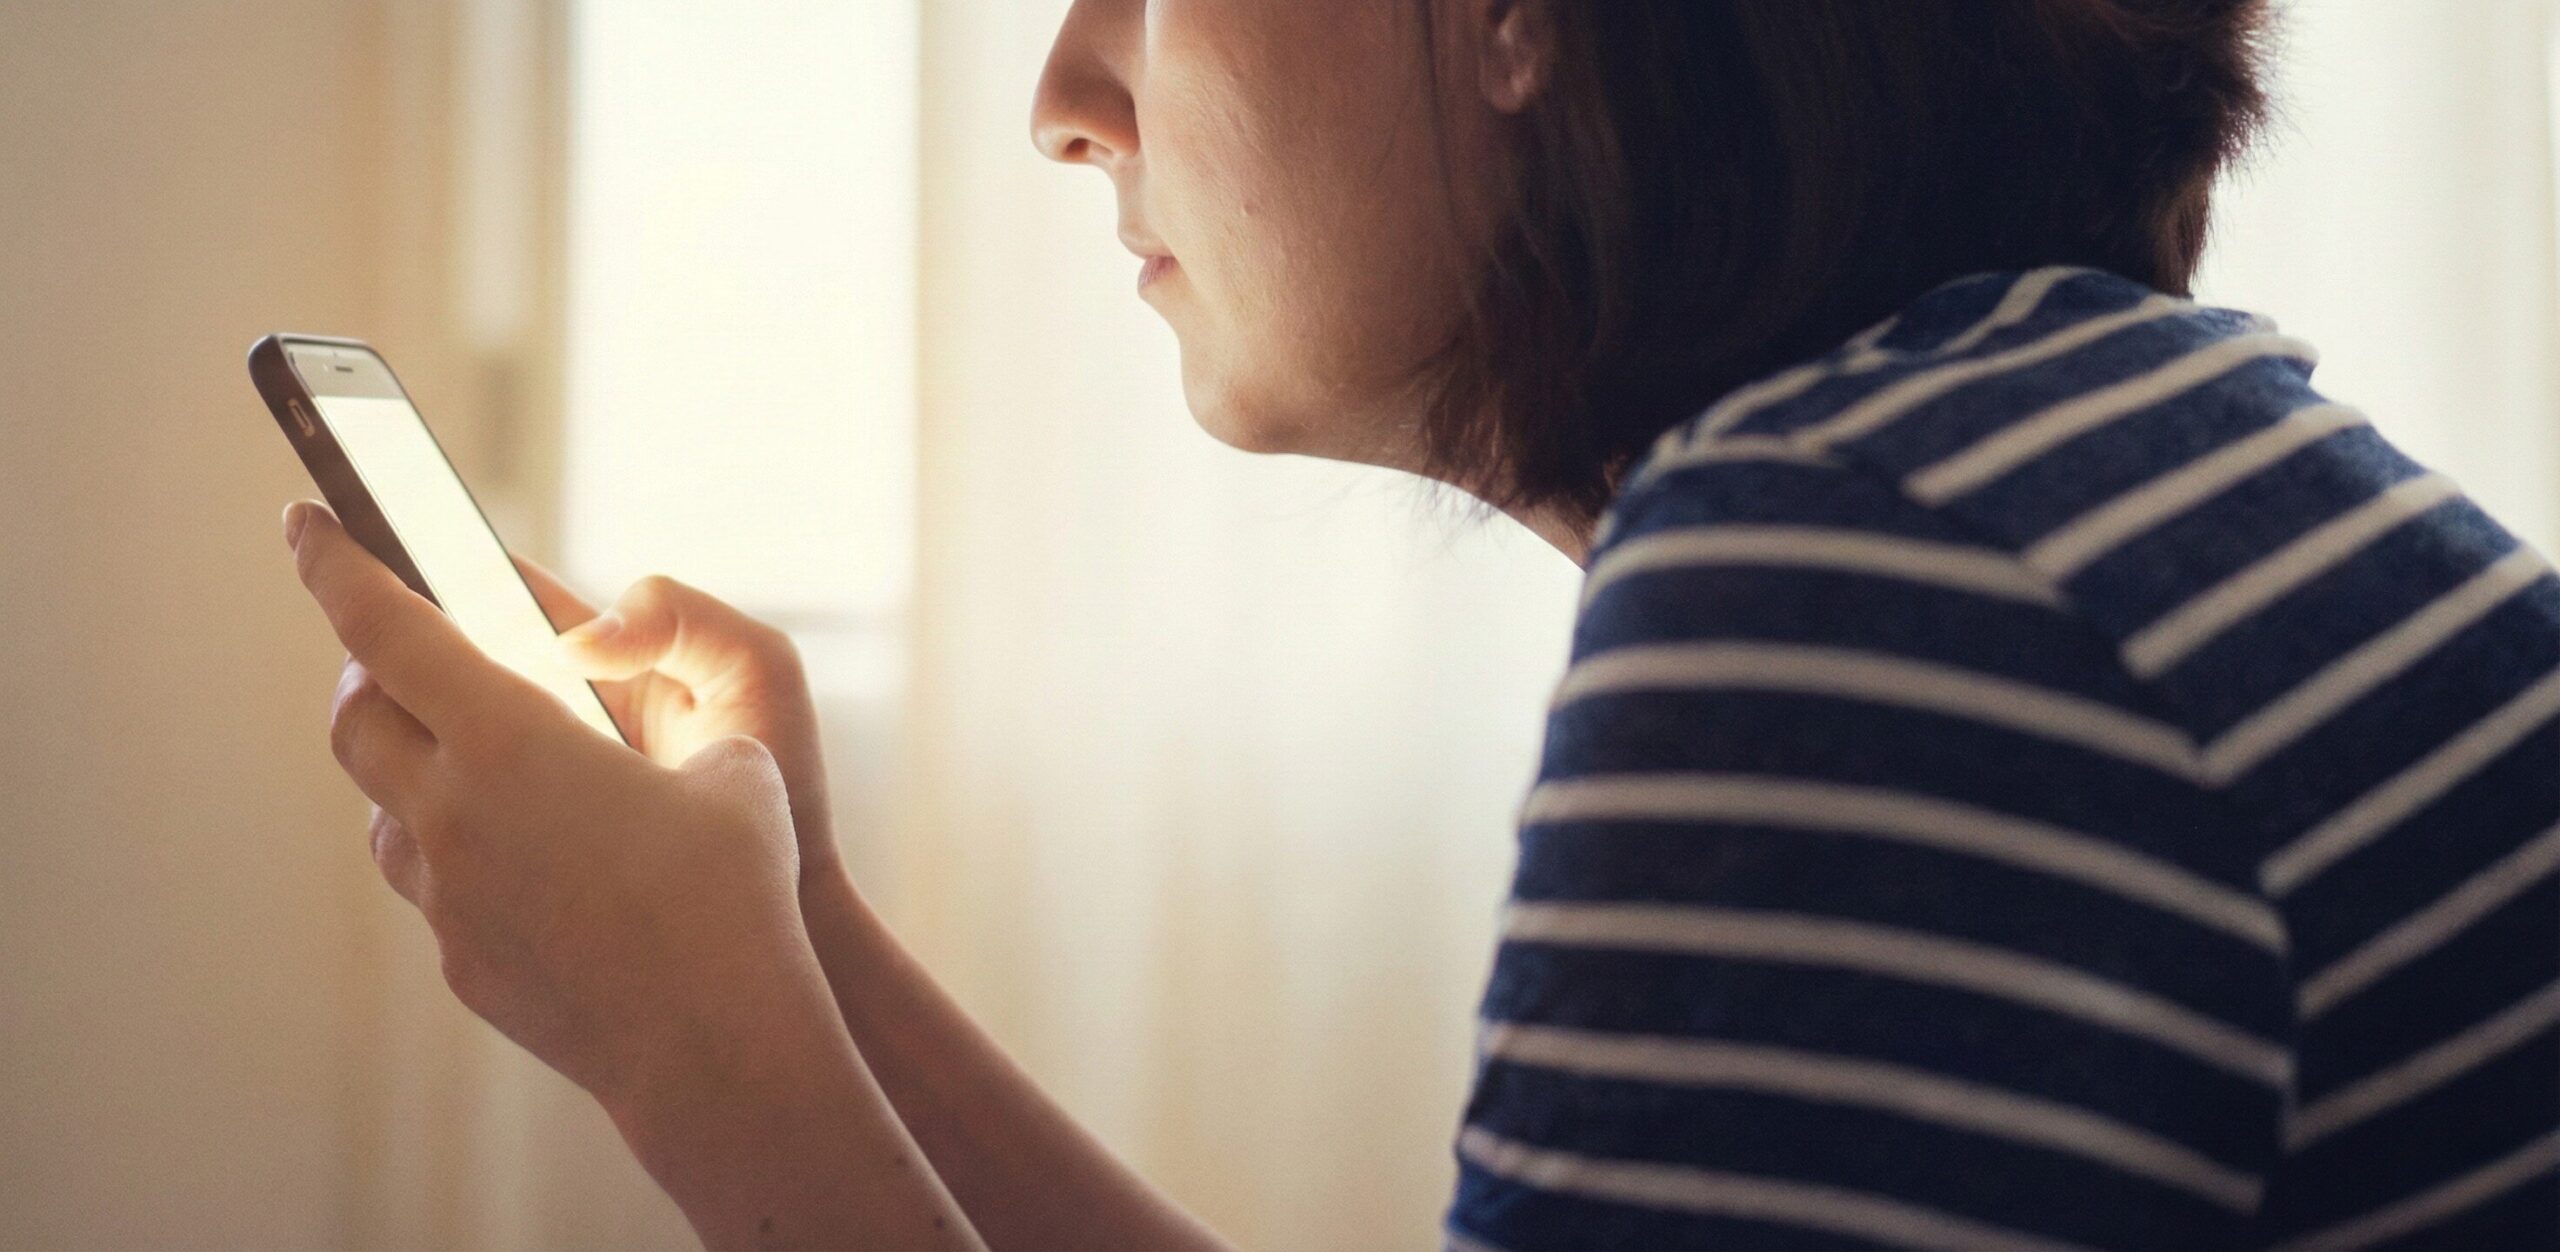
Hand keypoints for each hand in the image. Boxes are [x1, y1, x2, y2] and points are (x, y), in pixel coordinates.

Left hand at [287, 500, 835, 1108]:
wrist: (718, 1046)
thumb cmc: (740, 889)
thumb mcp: (735, 757)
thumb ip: (665, 691)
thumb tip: (598, 664)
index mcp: (511, 739)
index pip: (385, 627)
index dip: (335, 563)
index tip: (303, 521)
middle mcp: (453, 813)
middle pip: (357, 716)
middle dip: (367, 668)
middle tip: (400, 643)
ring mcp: (447, 896)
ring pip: (382, 805)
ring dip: (408, 764)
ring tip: (469, 752)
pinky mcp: (461, 959)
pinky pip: (428, 882)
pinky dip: (448, 843)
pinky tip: (512, 850)